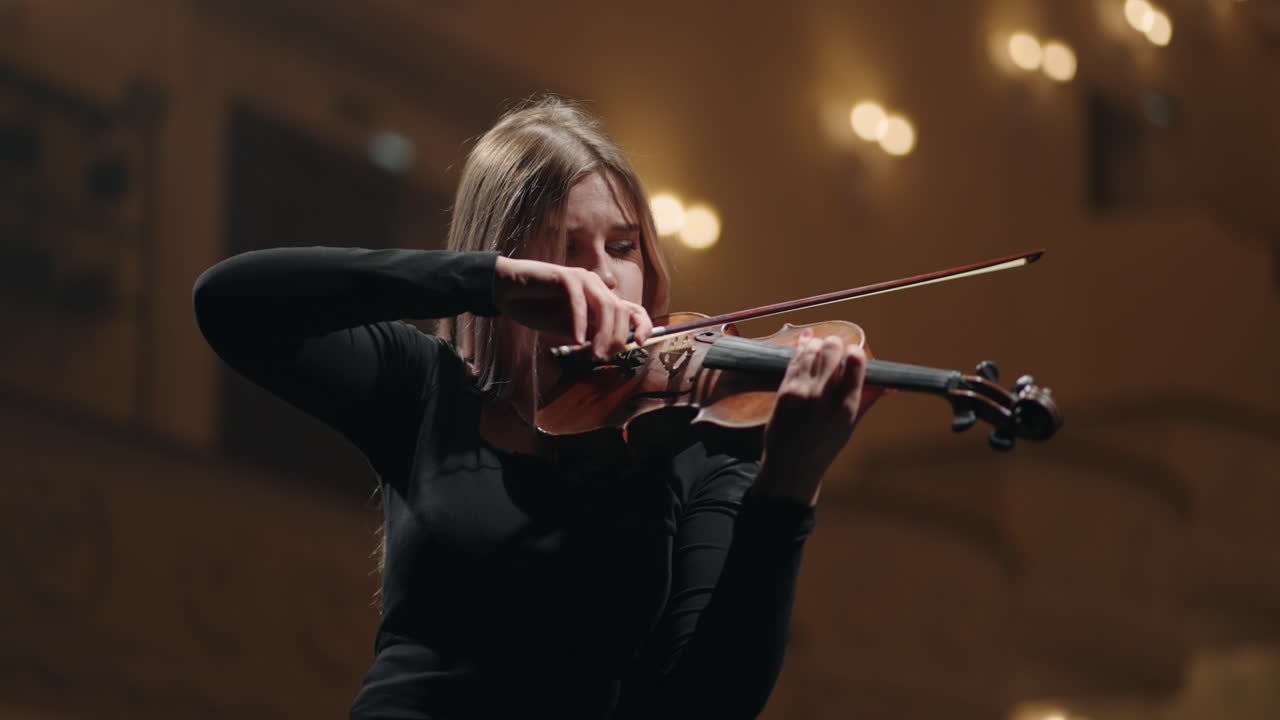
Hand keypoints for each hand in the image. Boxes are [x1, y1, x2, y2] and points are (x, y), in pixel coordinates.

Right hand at [493, 256, 652, 360]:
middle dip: (617, 338)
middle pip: (623, 311)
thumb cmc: (537, 308)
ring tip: (593, 354)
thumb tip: (611, 351)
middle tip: (603, 358)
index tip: (641, 344)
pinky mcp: (565, 277)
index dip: (643, 325)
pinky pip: (579, 302)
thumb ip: (590, 336)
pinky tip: (576, 340)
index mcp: (601, 298)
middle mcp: (597, 286)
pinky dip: (580, 323)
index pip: (633, 310)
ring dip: (603, 334)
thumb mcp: (569, 329)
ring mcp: (582, 279)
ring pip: (606, 306)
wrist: (507, 291)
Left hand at [755, 329, 866, 505]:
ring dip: (817, 343)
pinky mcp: (785, 391)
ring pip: (812, 352)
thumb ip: (867, 400)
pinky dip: (801, 346)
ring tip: (821, 343)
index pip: (855, 365)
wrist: (791, 466)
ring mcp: (802, 392)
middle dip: (835, 344)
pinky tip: (806, 339)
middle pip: (832, 352)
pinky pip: (794, 361)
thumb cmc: (823, 447)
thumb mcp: (850, 425)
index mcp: (846, 406)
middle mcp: (825, 397)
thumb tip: (889, 385)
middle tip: (836, 344)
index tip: (855, 351)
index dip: (856, 353)